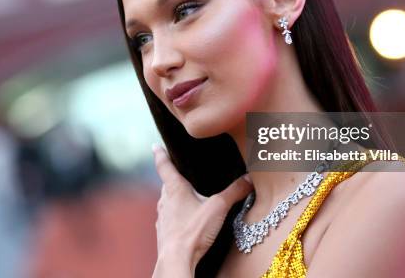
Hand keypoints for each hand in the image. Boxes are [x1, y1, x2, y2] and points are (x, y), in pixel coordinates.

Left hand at [152, 144, 252, 272]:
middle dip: (174, 179)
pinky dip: (177, 216)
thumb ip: (234, 192)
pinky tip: (188, 222)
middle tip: (181, 173)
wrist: (176, 259)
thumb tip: (248, 179)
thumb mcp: (218, 208)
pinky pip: (169, 219)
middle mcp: (165, 201)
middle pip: (167, 184)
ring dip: (175, 199)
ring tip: (189, 199)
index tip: (155, 146)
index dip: (160, 154)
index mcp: (175, 188)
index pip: (164, 166)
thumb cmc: (193, 231)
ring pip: (167, 202)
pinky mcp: (164, 233)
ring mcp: (163, 218)